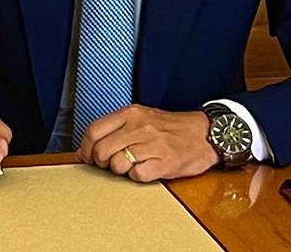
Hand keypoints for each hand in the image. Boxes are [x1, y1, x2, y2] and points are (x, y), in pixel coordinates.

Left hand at [76, 104, 218, 182]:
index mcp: (131, 113)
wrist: (205, 133)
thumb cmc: (170, 128)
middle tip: (108, 164)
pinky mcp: (165, 163)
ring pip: (117, 164)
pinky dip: (137, 176)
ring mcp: (153, 145)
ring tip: (131, 165)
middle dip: (100, 162)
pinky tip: (145, 170)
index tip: (87, 156)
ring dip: (120, 170)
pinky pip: (137, 175)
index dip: (85, 148)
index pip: (94, 130)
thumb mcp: (141, 117)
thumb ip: (115, 128)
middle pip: (101, 150)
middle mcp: (140, 127)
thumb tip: (87, 149)